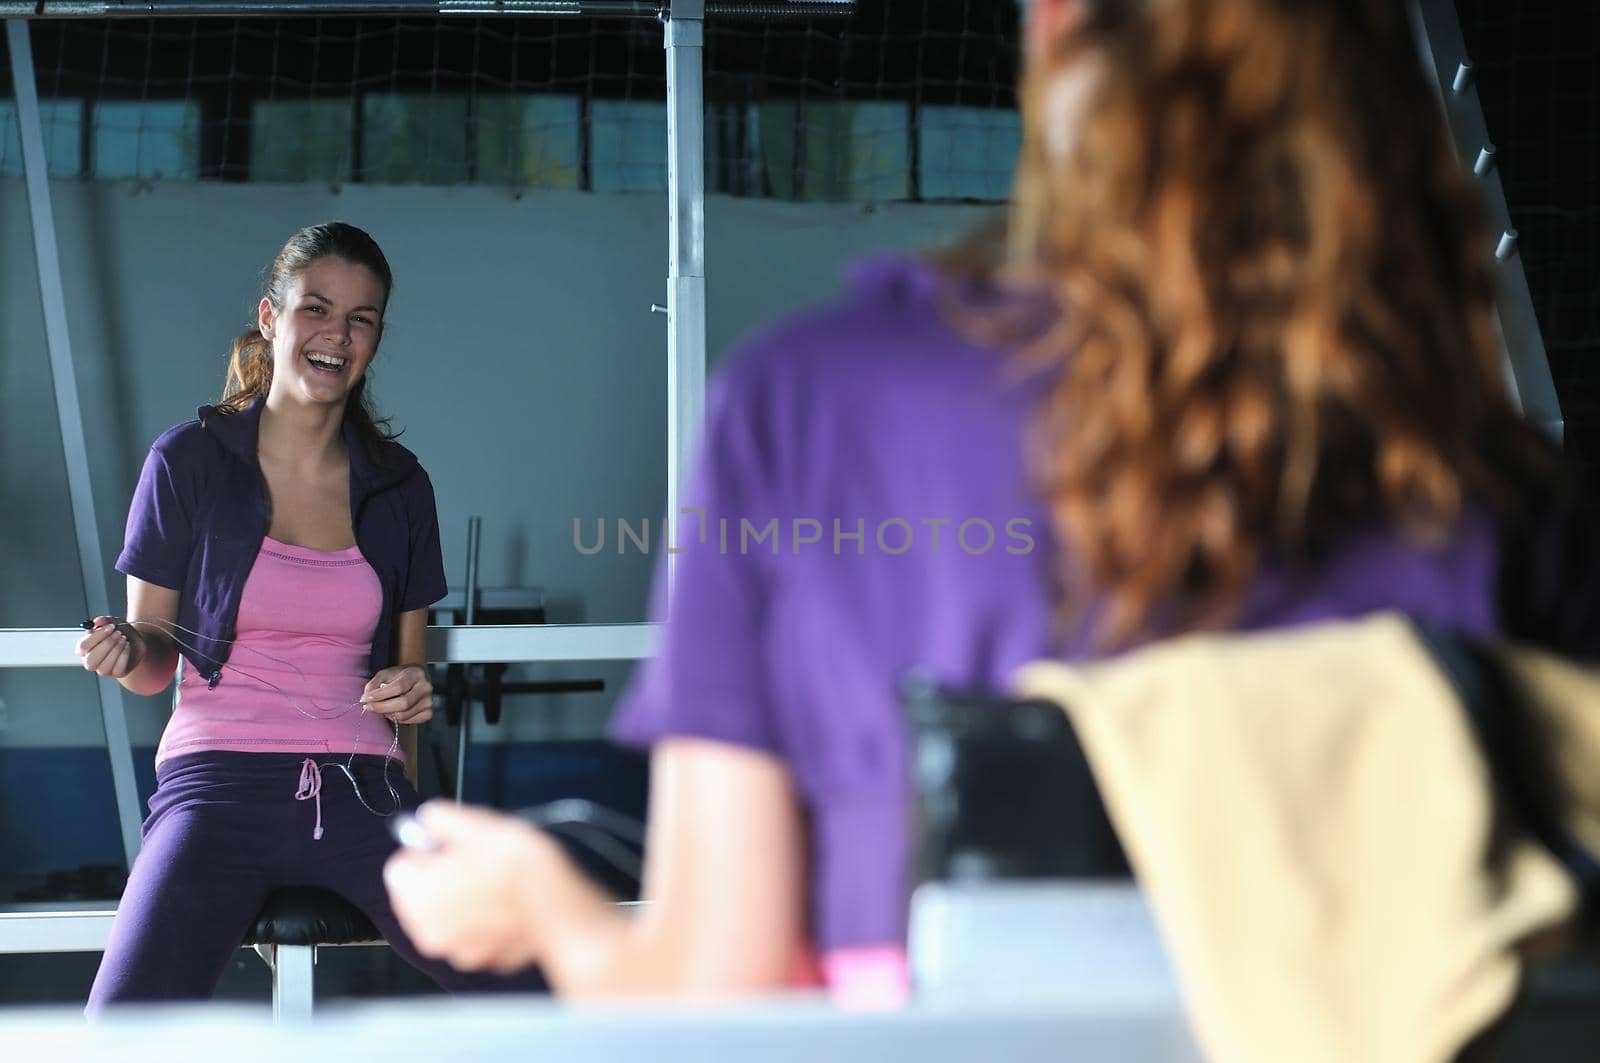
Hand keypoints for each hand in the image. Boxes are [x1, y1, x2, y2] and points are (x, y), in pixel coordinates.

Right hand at [75, 617, 143, 678]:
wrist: (136, 641)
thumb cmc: (119, 632)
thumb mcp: (112, 622)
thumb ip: (104, 620)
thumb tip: (97, 621)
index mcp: (84, 649)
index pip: (83, 646)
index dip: (97, 636)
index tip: (111, 626)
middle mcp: (90, 661)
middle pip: (91, 660)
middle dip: (106, 645)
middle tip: (118, 633)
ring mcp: (103, 669)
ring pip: (103, 667)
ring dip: (115, 650)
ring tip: (124, 638)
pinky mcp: (117, 673)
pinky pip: (118, 669)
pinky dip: (124, 656)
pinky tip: (128, 645)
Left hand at [360, 664, 432, 723]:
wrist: (417, 678)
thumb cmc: (400, 676)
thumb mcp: (386, 674)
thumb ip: (374, 683)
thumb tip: (366, 697)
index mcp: (416, 674)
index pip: (399, 687)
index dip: (380, 695)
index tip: (365, 699)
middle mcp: (426, 688)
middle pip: (403, 703)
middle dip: (382, 707)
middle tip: (368, 707)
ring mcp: (429, 701)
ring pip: (404, 715)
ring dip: (388, 714)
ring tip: (381, 708)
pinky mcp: (429, 713)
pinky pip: (409, 722)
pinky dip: (397, 719)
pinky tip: (393, 712)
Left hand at [383, 801, 556, 972]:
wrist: (555, 901)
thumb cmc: (514, 862)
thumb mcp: (472, 822)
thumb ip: (438, 818)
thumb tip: (429, 819)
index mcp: (414, 896)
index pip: (399, 867)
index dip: (423, 851)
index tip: (446, 845)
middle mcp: (427, 931)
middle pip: (419, 897)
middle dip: (439, 880)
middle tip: (473, 861)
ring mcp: (456, 951)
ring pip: (447, 918)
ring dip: (461, 902)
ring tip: (493, 881)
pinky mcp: (484, 961)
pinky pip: (473, 935)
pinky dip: (483, 922)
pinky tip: (505, 903)